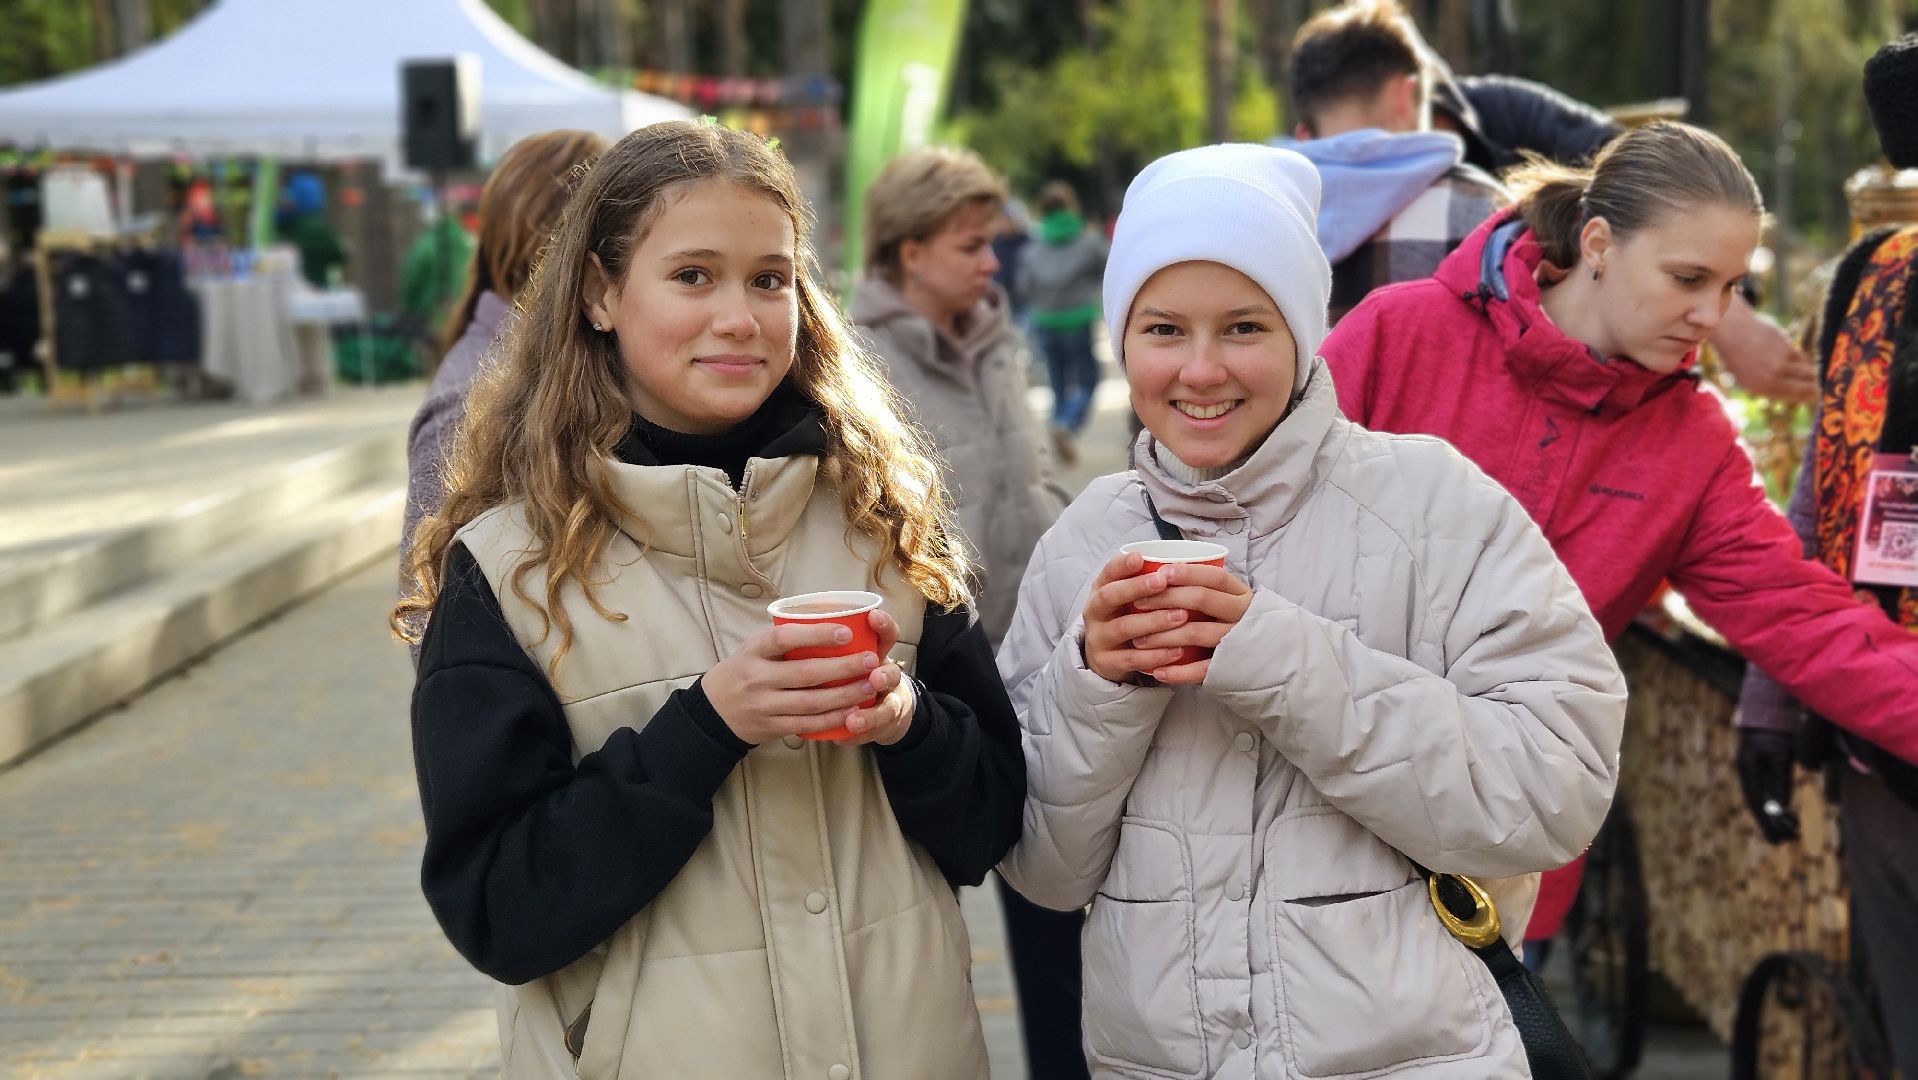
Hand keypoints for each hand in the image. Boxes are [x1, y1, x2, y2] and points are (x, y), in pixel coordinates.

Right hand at [703, 621, 886, 744]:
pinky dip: (833, 719)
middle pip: (805, 673)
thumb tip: (828, 616)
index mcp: (754, 650)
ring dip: (845, 695)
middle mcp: (757, 677)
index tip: (846, 632)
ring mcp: (764, 705)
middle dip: (843, 668)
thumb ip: (783, 637)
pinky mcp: (772, 726)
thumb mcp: (754, 647)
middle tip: (871, 660)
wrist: (714, 710)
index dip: (816, 634)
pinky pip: (807, 724)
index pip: (784, 638)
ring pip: (811, 702)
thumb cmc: (744, 670)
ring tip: (870, 685)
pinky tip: (853, 711)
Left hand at [840, 609, 916, 746]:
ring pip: (888, 709)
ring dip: (870, 715)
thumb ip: (828, 640)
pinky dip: (858, 736)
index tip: (873, 616)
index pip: (888, 634)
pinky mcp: (887, 724)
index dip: (884, 625)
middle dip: (884, 676)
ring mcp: (891, 700)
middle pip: (893, 674)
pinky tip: (843, 739)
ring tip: (853, 721)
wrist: (883, 704)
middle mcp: (888, 675)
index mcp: (878, 652)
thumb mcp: (847, 653)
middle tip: (873, 679)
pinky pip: (877, 732)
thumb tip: (795, 620)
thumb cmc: (851, 672)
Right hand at [1080, 552, 1195, 683]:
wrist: (1105, 658)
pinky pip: (1131, 659)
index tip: (1140, 558)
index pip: (1106, 573)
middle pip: (1108, 597)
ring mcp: (1098, 639)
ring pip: (1122, 628)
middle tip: (1162, 582)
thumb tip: (1185, 564)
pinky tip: (1178, 650)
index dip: (1121, 565)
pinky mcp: (1106, 663)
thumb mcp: (1128, 599)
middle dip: (1135, 588)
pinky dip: (1155, 655)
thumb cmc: (1126, 618)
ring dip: (1153, 621)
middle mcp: (1094, 613)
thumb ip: (1146, 582)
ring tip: (1181, 616)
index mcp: (1100, 591)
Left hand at [1127, 562, 1254, 684]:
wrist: (1274, 660)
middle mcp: (1241, 613)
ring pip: (1197, 632)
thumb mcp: (1231, 602)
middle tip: (1137, 603)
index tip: (1160, 572)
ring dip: (1163, 636)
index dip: (1187, 573)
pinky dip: (1178, 672)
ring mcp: (1237, 640)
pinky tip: (1157, 672)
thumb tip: (1162, 573)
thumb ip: (1206, 589)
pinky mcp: (1231, 666)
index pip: (1214, 577)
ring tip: (1138, 641)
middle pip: (1202, 599)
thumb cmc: (1239, 623)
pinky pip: (1202, 669)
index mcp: (1240, 594)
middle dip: (1166, 599)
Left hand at [1711, 296, 1816, 403]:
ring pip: (1807, 373)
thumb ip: (1766, 385)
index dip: (1805, 397)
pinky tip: (1802, 359)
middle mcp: (1771, 379)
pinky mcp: (1787, 349)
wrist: (1732, 331)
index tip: (1813, 395)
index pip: (1790, 397)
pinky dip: (1804, 359)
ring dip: (1813, 374)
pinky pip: (1802, 358)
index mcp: (1759, 388)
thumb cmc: (1737, 354)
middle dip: (1814, 387)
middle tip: (1820, 385)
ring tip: (1814, 374)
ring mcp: (1780, 365)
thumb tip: (1792, 393)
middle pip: (1804, 388)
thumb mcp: (1746, 376)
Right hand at [1735, 727, 1801, 844]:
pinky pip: (1765, 791)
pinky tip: (1784, 813)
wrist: (1768, 708)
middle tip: (1783, 841)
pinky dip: (1774, 804)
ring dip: (1773, 816)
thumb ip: (1780, 780)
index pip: (1755, 802)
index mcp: (1748, 770)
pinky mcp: (1760, 767)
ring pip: (1760, 799)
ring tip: (1788, 831)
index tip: (1779, 837)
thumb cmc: (1775, 729)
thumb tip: (1780, 807)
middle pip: (1756, 803)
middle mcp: (1747, 772)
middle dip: (1770, 824)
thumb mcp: (1780, 755)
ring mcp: (1752, 770)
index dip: (1767, 821)